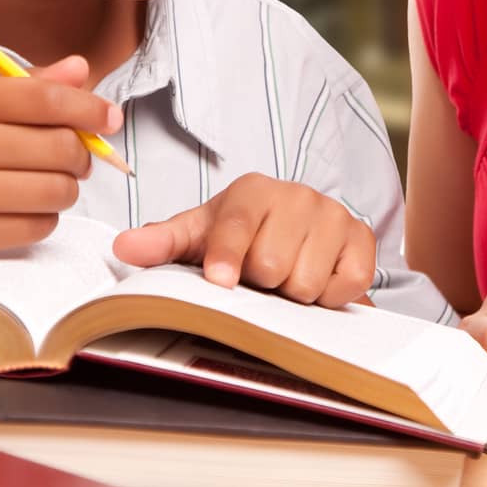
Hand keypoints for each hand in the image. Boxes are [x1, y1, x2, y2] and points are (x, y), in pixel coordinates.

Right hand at [0, 56, 121, 264]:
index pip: (48, 99)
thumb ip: (28, 86)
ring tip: (45, 182)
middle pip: (62, 147)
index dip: (90, 109)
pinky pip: (40, 226)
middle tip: (72, 157)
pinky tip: (20, 207)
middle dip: (80, 154)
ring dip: (65, 188)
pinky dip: (43, 217)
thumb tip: (83, 69)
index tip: (110, 118)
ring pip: (59, 190)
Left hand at [112, 172, 375, 307]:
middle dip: (262, 284)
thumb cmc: (240, 237)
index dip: (226, 256)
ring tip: (286, 277)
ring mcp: (333, 214)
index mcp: (253, 191)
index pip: (236, 224)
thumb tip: (124, 247)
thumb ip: (162, 242)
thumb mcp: (198, 236)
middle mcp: (297, 194)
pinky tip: (318, 279)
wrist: (295, 232)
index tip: (220, 280)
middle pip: (272, 265)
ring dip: (293, 293)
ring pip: (307, 281)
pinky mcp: (363, 239)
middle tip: (259, 276)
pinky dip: (331, 296)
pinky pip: (347, 285)